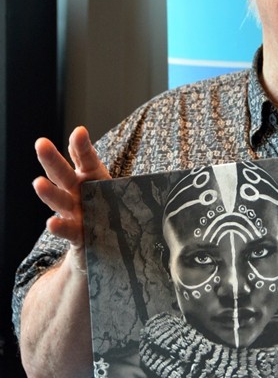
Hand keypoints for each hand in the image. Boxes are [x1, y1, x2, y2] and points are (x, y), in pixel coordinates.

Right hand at [33, 126, 110, 260]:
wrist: (107, 245)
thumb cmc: (113, 210)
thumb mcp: (117, 188)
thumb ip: (120, 175)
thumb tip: (139, 160)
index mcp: (92, 177)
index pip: (86, 158)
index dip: (81, 146)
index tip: (80, 132)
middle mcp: (78, 192)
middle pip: (63, 174)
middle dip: (52, 159)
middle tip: (41, 143)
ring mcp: (74, 213)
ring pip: (60, 200)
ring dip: (49, 193)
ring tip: (38, 183)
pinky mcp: (76, 234)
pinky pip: (67, 230)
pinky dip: (60, 227)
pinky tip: (51, 223)